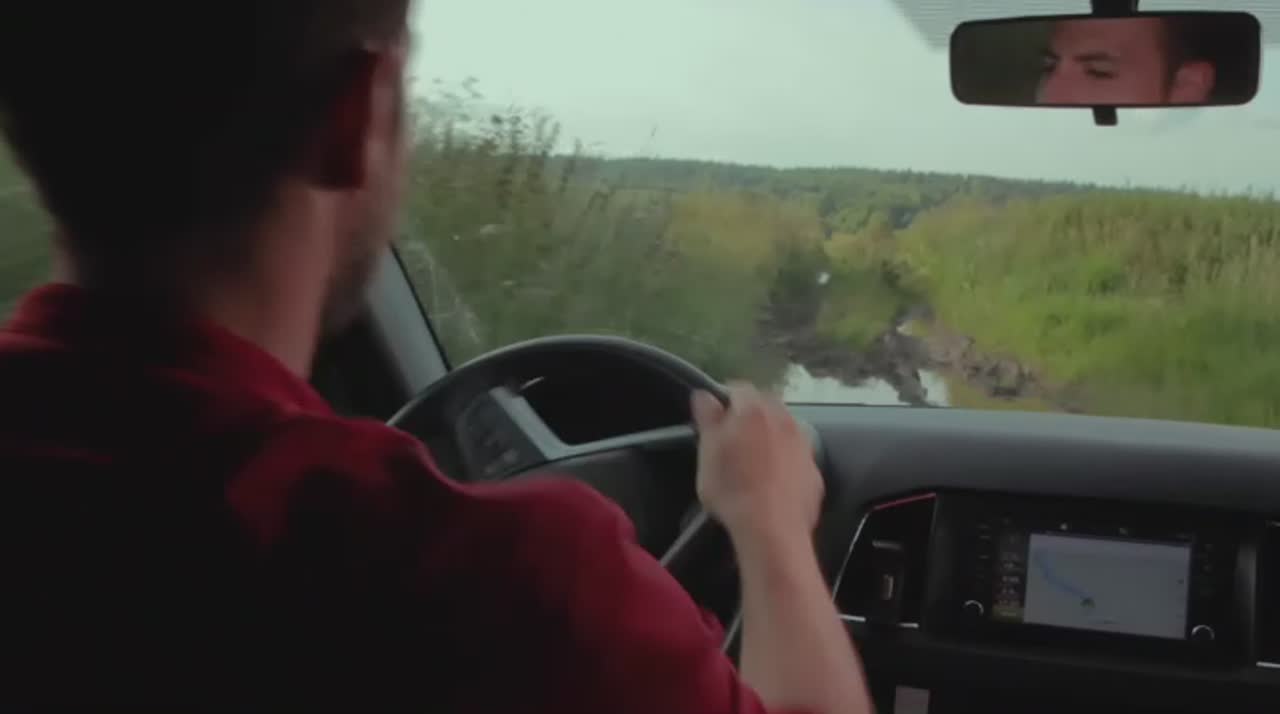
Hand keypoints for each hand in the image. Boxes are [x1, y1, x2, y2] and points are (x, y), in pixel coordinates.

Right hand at [690, 382, 823, 539]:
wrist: (772, 530)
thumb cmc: (732, 489)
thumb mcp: (707, 452)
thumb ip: (707, 418)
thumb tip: (704, 395)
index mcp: (754, 410)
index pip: (738, 389)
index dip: (723, 400)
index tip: (714, 418)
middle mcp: (784, 420)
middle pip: (765, 406)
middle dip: (749, 416)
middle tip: (732, 438)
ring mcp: (803, 446)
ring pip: (784, 430)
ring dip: (770, 437)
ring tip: (752, 461)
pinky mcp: (814, 472)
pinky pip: (796, 457)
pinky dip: (785, 462)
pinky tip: (772, 482)